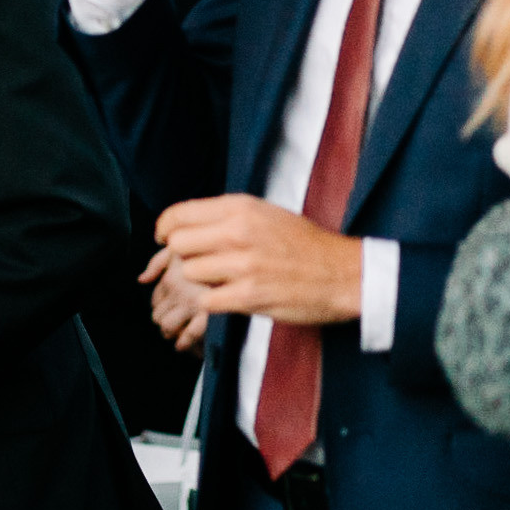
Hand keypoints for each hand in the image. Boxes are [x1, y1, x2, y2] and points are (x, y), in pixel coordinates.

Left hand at [142, 245, 210, 351]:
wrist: (236, 257)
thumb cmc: (209, 251)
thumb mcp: (180, 248)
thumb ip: (158, 262)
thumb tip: (142, 279)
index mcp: (171, 277)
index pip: (156, 299)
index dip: (159, 308)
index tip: (167, 312)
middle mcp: (177, 292)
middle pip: (158, 315)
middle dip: (164, 324)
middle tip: (173, 330)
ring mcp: (191, 304)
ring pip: (168, 326)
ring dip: (172, 335)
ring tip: (180, 340)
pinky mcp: (207, 314)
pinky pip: (190, 335)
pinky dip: (187, 344)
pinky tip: (190, 348)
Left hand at [157, 194, 363, 326]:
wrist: (345, 273)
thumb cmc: (304, 244)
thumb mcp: (264, 213)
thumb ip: (225, 215)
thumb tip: (184, 224)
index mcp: (239, 208)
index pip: (178, 214)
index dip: (165, 228)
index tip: (165, 237)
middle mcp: (237, 233)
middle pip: (177, 244)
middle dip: (182, 256)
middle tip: (198, 262)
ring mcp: (243, 265)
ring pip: (189, 273)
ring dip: (200, 280)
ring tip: (221, 279)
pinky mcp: (249, 296)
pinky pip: (206, 300)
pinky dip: (213, 301)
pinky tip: (230, 297)